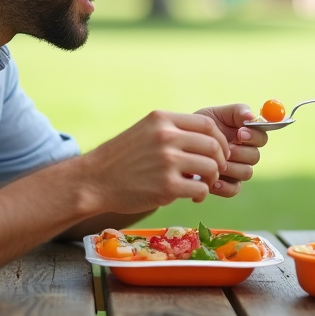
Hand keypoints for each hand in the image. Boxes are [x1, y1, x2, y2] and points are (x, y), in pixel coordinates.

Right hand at [84, 110, 229, 211]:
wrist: (94, 180)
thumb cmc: (122, 158)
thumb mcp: (145, 131)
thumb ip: (172, 130)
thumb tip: (208, 138)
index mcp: (162, 119)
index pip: (207, 125)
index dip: (219, 139)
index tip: (218, 151)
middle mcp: (166, 136)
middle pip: (213, 145)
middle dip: (220, 160)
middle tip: (215, 170)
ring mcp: (167, 161)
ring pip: (211, 167)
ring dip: (212, 178)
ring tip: (203, 184)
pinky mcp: (167, 186)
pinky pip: (200, 189)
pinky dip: (201, 194)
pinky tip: (193, 196)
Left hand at [194, 103, 268, 197]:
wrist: (180, 147)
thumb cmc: (199, 127)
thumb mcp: (214, 114)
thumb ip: (236, 111)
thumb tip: (252, 116)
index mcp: (246, 136)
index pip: (262, 137)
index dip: (254, 136)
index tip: (240, 133)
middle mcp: (245, 154)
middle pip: (255, 156)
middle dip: (241, 152)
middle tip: (227, 150)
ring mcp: (237, 170)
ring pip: (246, 172)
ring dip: (232, 168)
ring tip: (217, 164)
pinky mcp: (227, 185)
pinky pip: (234, 189)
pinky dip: (225, 186)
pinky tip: (214, 180)